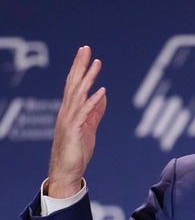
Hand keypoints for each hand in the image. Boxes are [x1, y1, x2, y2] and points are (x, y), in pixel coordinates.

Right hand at [47, 46, 106, 197]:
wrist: (67, 171)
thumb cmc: (77, 151)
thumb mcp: (89, 127)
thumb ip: (95, 112)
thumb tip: (102, 96)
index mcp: (71, 110)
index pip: (74, 84)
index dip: (80, 68)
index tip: (85, 52)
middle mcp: (67, 111)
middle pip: (73, 83)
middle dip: (80, 65)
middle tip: (85, 48)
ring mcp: (69, 120)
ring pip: (78, 94)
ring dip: (88, 78)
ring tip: (96, 63)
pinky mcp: (74, 130)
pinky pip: (84, 113)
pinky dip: (92, 101)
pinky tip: (101, 90)